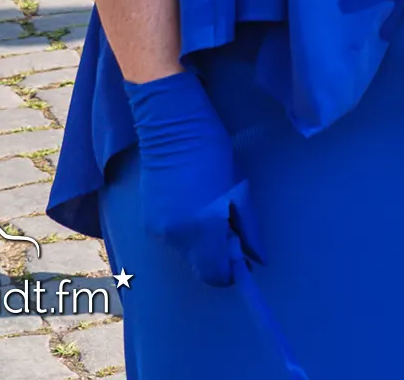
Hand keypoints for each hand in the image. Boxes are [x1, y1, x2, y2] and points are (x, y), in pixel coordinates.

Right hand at [124, 70, 263, 288]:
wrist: (172, 128)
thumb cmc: (214, 154)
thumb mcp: (241, 190)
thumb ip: (249, 229)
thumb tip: (257, 259)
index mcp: (203, 228)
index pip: (215, 275)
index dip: (231, 271)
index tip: (241, 254)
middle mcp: (176, 237)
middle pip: (200, 265)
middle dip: (217, 253)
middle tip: (229, 224)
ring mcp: (157, 231)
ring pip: (186, 253)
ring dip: (201, 241)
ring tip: (209, 208)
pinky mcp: (147, 222)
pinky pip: (173, 239)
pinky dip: (186, 231)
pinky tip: (192, 203)